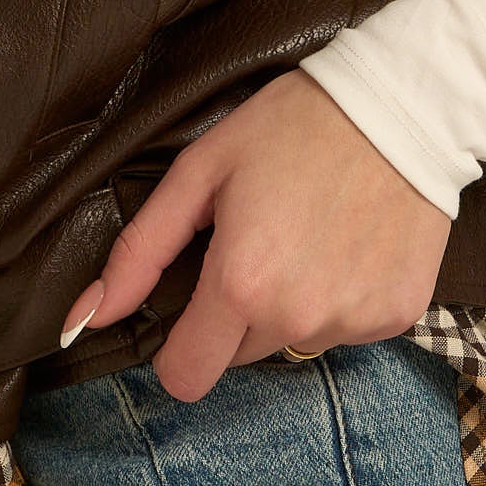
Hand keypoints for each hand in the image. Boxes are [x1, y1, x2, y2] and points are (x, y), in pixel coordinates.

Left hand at [64, 68, 450, 401]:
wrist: (402, 108)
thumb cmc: (291, 128)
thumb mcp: (200, 173)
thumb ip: (139, 252)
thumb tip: (83, 318)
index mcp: (240, 286)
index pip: (185, 377)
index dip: (178, 348)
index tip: (192, 307)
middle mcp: (297, 318)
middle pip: (239, 357)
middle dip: (236, 315)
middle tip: (258, 244)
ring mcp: (352, 322)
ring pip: (295, 342)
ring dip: (292, 306)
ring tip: (310, 237)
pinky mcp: (396, 316)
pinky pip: (347, 329)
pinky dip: (343, 298)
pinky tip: (350, 245)